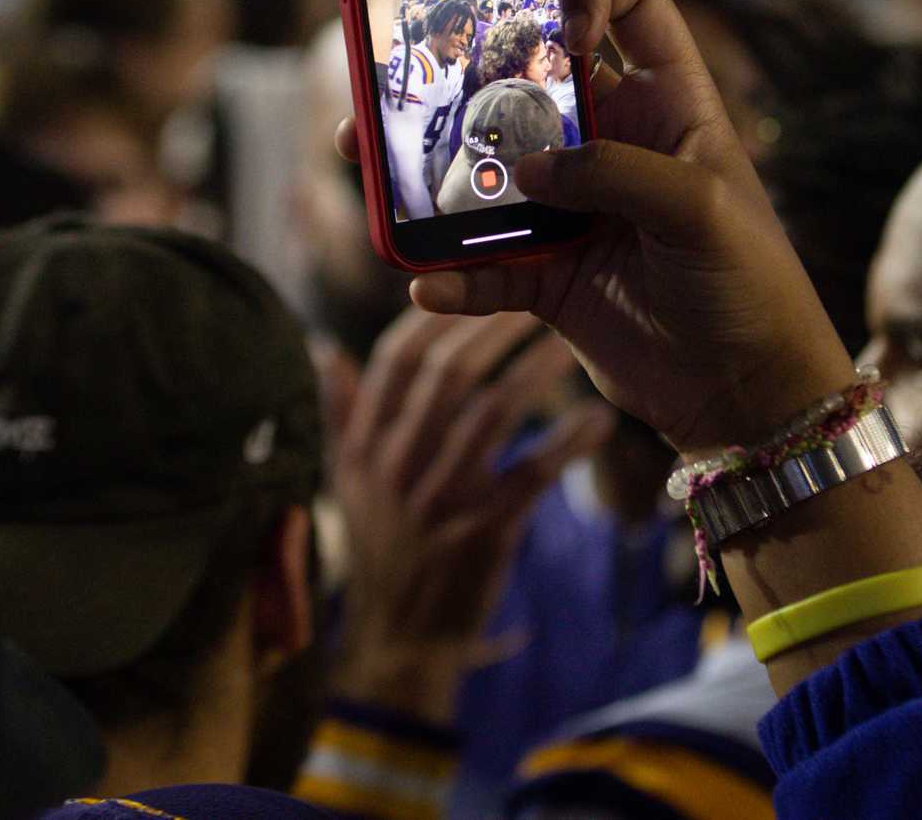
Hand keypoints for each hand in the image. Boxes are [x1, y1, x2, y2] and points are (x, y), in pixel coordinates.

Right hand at [328, 308, 611, 722]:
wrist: (401, 642)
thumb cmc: (385, 550)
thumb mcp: (348, 485)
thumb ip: (342, 415)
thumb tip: (323, 349)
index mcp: (365, 448)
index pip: (393, 362)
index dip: (433, 316)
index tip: (471, 280)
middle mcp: (397, 467)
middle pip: (446, 376)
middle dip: (493, 327)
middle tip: (537, 290)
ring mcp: (441, 500)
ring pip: (493, 412)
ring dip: (536, 370)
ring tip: (571, 340)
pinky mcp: (484, 531)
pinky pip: (534, 473)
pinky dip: (568, 442)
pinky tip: (598, 419)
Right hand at [342, 0, 856, 454]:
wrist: (747, 392)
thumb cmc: (749, 283)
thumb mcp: (699, 210)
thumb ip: (614, 173)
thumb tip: (527, 169)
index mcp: (667, 102)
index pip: (632, 4)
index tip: (558, 25)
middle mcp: (612, 142)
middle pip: (526, 81)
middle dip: (463, 72)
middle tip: (403, 71)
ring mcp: (573, 208)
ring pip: (484, 170)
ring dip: (427, 168)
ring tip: (366, 158)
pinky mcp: (547, 276)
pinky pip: (482, 266)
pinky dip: (450, 274)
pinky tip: (426, 283)